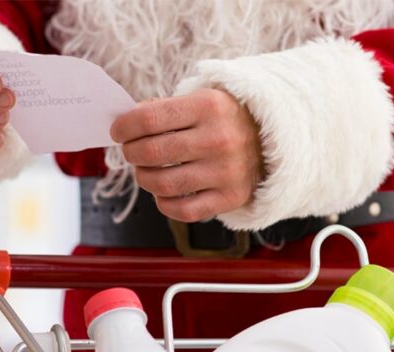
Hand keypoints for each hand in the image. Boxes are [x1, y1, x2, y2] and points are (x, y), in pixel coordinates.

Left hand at [111, 89, 262, 222]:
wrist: (275, 140)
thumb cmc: (225, 119)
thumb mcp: (201, 100)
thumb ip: (164, 109)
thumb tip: (124, 126)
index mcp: (209, 107)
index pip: (149, 119)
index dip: (124, 127)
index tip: (118, 132)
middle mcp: (219, 139)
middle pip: (151, 152)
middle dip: (131, 153)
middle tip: (131, 151)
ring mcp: (226, 171)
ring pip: (163, 184)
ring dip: (144, 178)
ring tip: (146, 171)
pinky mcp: (231, 198)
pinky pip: (183, 211)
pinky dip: (164, 204)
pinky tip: (163, 193)